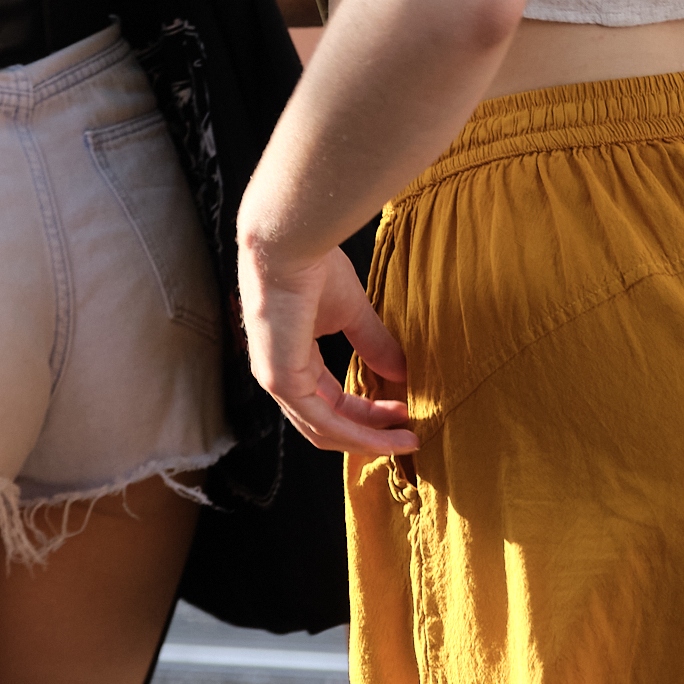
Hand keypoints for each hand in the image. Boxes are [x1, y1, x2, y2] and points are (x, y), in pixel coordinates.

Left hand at [238, 236, 418, 455]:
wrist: (289, 242)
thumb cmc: (311, 263)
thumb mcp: (350, 311)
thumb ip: (373, 342)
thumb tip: (401, 372)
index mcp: (291, 356)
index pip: (329, 399)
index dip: (367, 412)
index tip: (403, 410)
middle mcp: (279, 374)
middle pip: (327, 422)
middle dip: (370, 432)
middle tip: (407, 434)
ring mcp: (276, 380)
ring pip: (325, 430)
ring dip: (368, 440)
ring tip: (404, 440)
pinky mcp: (281, 381)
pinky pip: (323, 422)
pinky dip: (358, 434)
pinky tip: (387, 433)